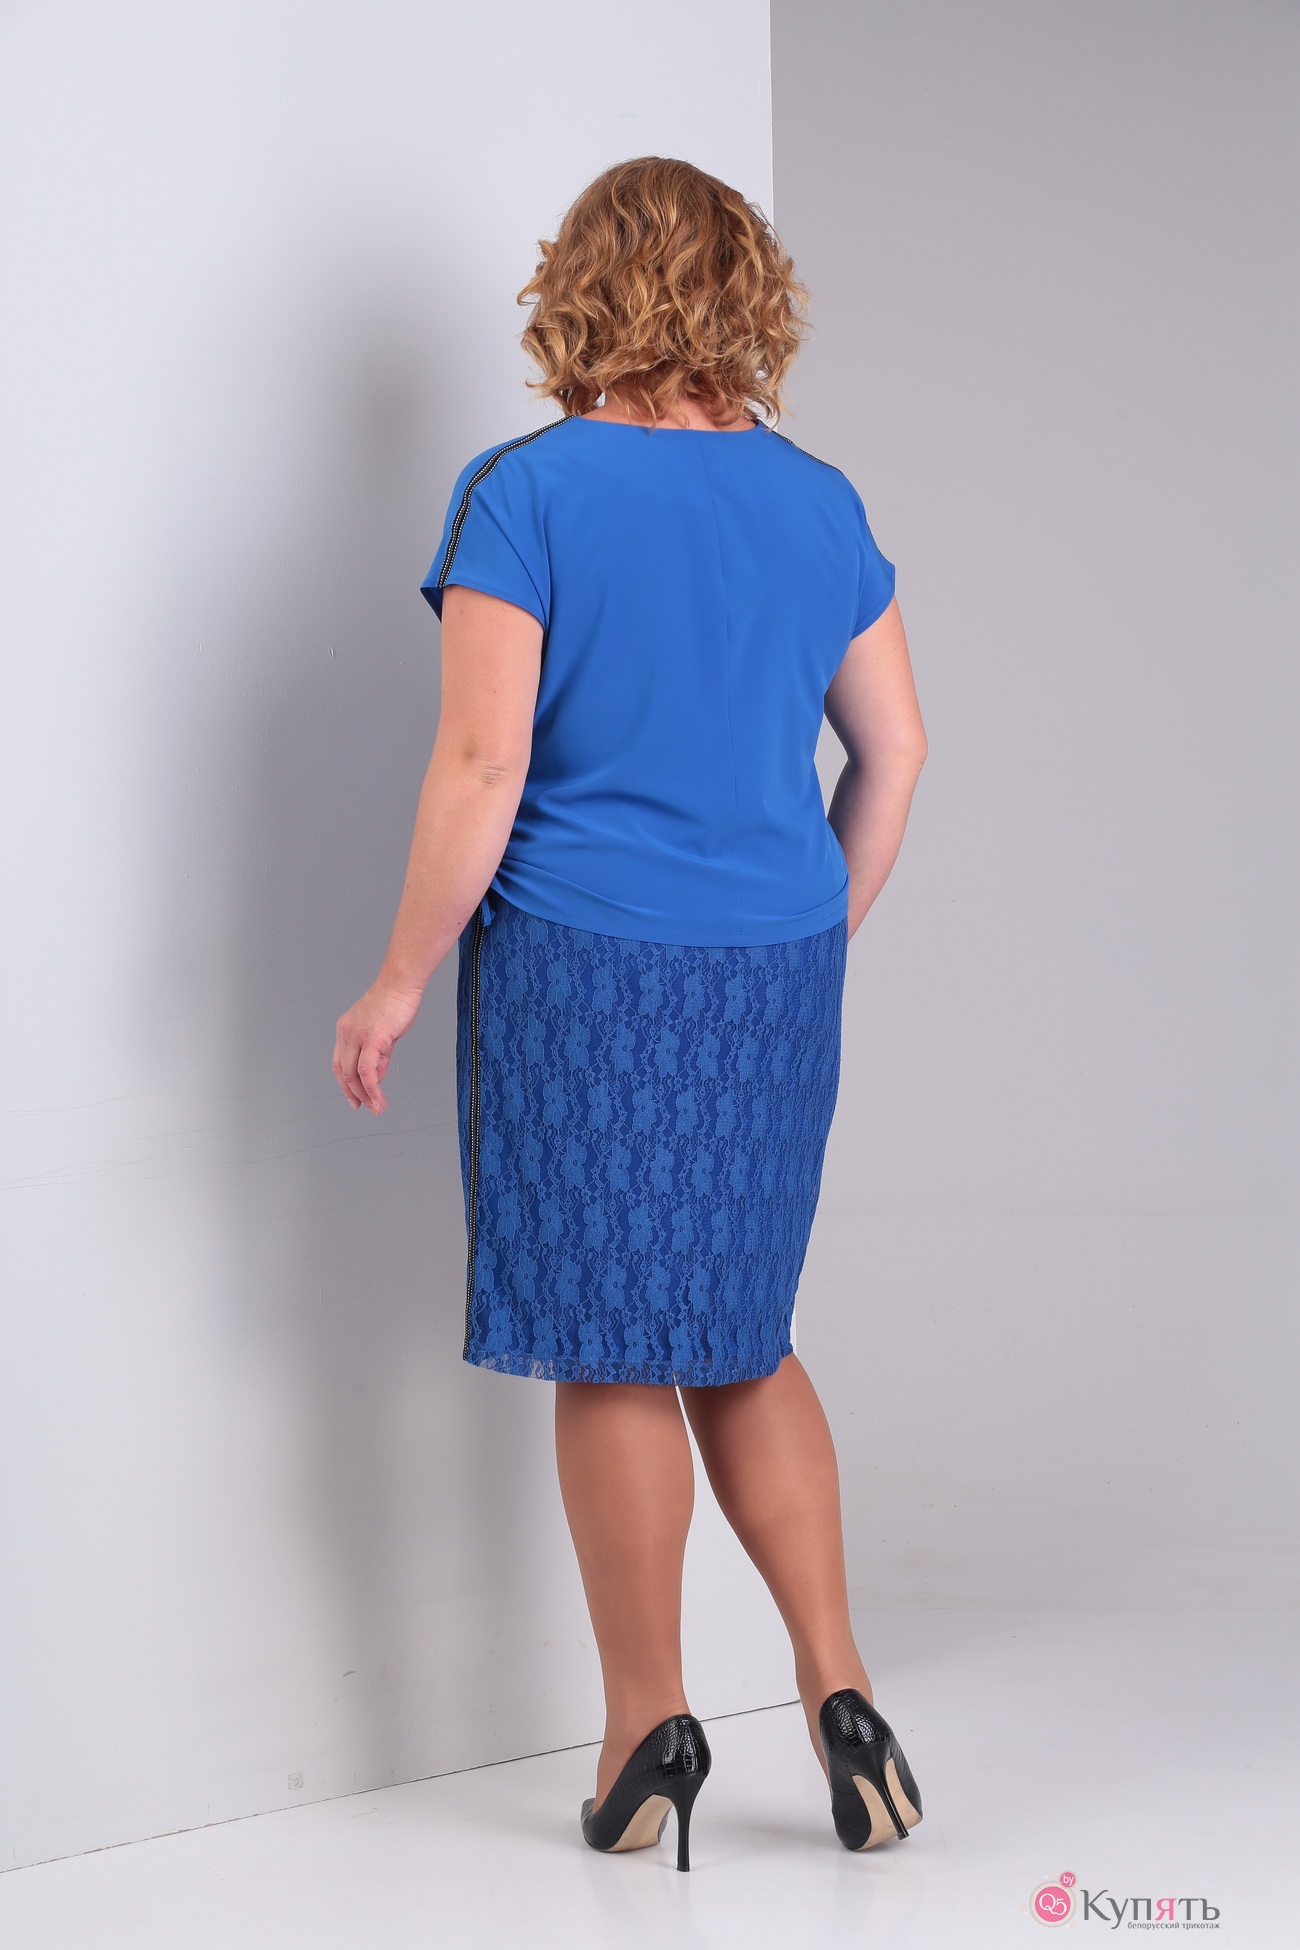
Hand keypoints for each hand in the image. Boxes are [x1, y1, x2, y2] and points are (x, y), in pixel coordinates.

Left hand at [332, 980, 422, 1112]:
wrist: (401, 984)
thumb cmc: (395, 1002)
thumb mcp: (383, 1033)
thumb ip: (379, 1055)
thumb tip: (378, 1075)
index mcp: (345, 1030)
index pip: (339, 1063)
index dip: (345, 1084)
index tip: (354, 1098)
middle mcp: (346, 1033)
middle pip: (343, 1072)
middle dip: (353, 1094)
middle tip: (366, 1107)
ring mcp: (356, 1036)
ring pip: (353, 1075)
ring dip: (365, 1095)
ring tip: (377, 1107)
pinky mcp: (371, 1039)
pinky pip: (367, 1070)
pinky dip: (372, 1088)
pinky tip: (379, 1098)